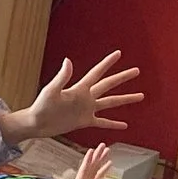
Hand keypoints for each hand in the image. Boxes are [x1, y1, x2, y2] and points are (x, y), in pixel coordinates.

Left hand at [0, 52, 143, 144]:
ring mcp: (86, 109)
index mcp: (79, 88)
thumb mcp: (51, 91)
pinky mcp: (84, 122)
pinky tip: (125, 125)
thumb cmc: (41, 107)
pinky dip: (113, 124)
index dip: (107, 63)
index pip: (97, 73)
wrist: (36, 124)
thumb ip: (61, 77)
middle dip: (122, 77)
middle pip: (109, 85)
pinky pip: (102, 122)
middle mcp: (86, 97)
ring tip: (141, 96)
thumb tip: (68, 60)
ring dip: (125, 99)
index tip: (119, 53)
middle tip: (137, 70)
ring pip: (110, 103)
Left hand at [60, 142, 112, 178]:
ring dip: (101, 159)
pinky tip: (109, 163)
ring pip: (96, 167)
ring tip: (108, 150)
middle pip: (92, 164)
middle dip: (97, 154)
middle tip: (103, 145)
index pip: (85, 167)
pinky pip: (99, 175)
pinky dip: (104, 169)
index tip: (92, 150)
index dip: (88, 159)